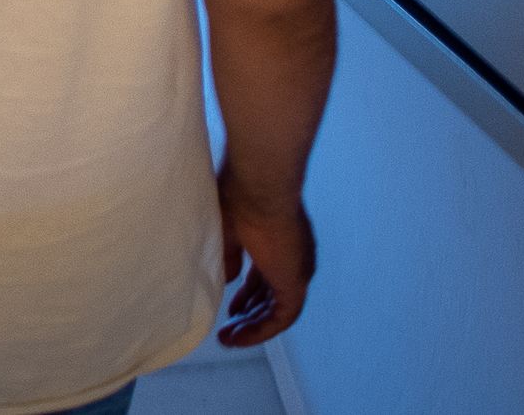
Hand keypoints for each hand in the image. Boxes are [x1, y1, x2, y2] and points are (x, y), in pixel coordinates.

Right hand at [216, 172, 313, 345]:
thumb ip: (228, 257)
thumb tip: (226, 280)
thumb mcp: (226, 229)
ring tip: (228, 339)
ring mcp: (297, 269)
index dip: (248, 293)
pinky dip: (261, 330)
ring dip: (254, 326)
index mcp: (278, 240)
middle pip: (272, 293)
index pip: (265, 274)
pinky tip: (239, 337)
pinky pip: (282, 317)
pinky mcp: (295, 281)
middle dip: (250, 312)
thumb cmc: (239, 196)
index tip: (229, 306)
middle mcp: (293, 256)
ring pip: (278, 308)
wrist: (259, 184)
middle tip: (228, 327)